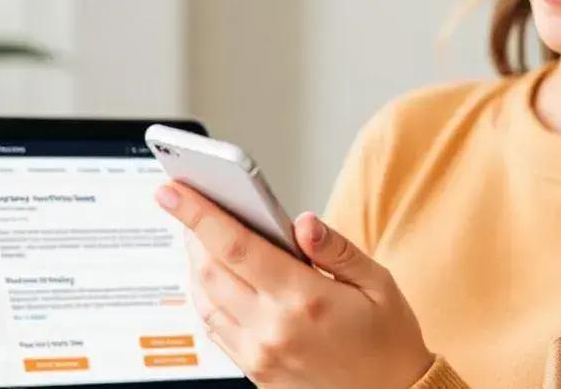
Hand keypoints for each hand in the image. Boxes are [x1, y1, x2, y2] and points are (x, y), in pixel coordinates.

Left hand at [155, 180, 433, 388]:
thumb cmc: (388, 338)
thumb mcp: (379, 283)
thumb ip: (336, 248)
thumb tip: (302, 221)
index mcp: (307, 299)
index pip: (236, 247)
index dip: (198, 214)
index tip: (172, 190)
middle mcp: (274, 330)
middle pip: (209, 271)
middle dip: (191, 232)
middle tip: (187, 203)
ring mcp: (260, 355)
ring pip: (204, 300)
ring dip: (196, 263)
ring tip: (202, 236)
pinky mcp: (254, 373)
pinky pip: (214, 329)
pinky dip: (206, 296)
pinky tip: (217, 277)